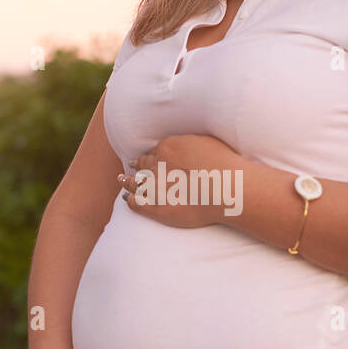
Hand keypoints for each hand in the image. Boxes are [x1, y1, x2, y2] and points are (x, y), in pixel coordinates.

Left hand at [119, 133, 245, 227]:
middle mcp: (157, 165)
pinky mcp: (155, 206)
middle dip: (137, 164)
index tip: (149, 157)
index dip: (152, 155)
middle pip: (143, 164)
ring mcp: (154, 186)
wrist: (225, 188)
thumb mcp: (208, 143)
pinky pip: (136, 202)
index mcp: (169, 148)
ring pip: (134, 182)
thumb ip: (192, 144)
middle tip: (131, 164)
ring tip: (122, 180)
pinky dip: (130, 200)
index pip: (155, 151)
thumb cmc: (224, 166)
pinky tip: (127, 199)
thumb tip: (189, 146)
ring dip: (127, 181)